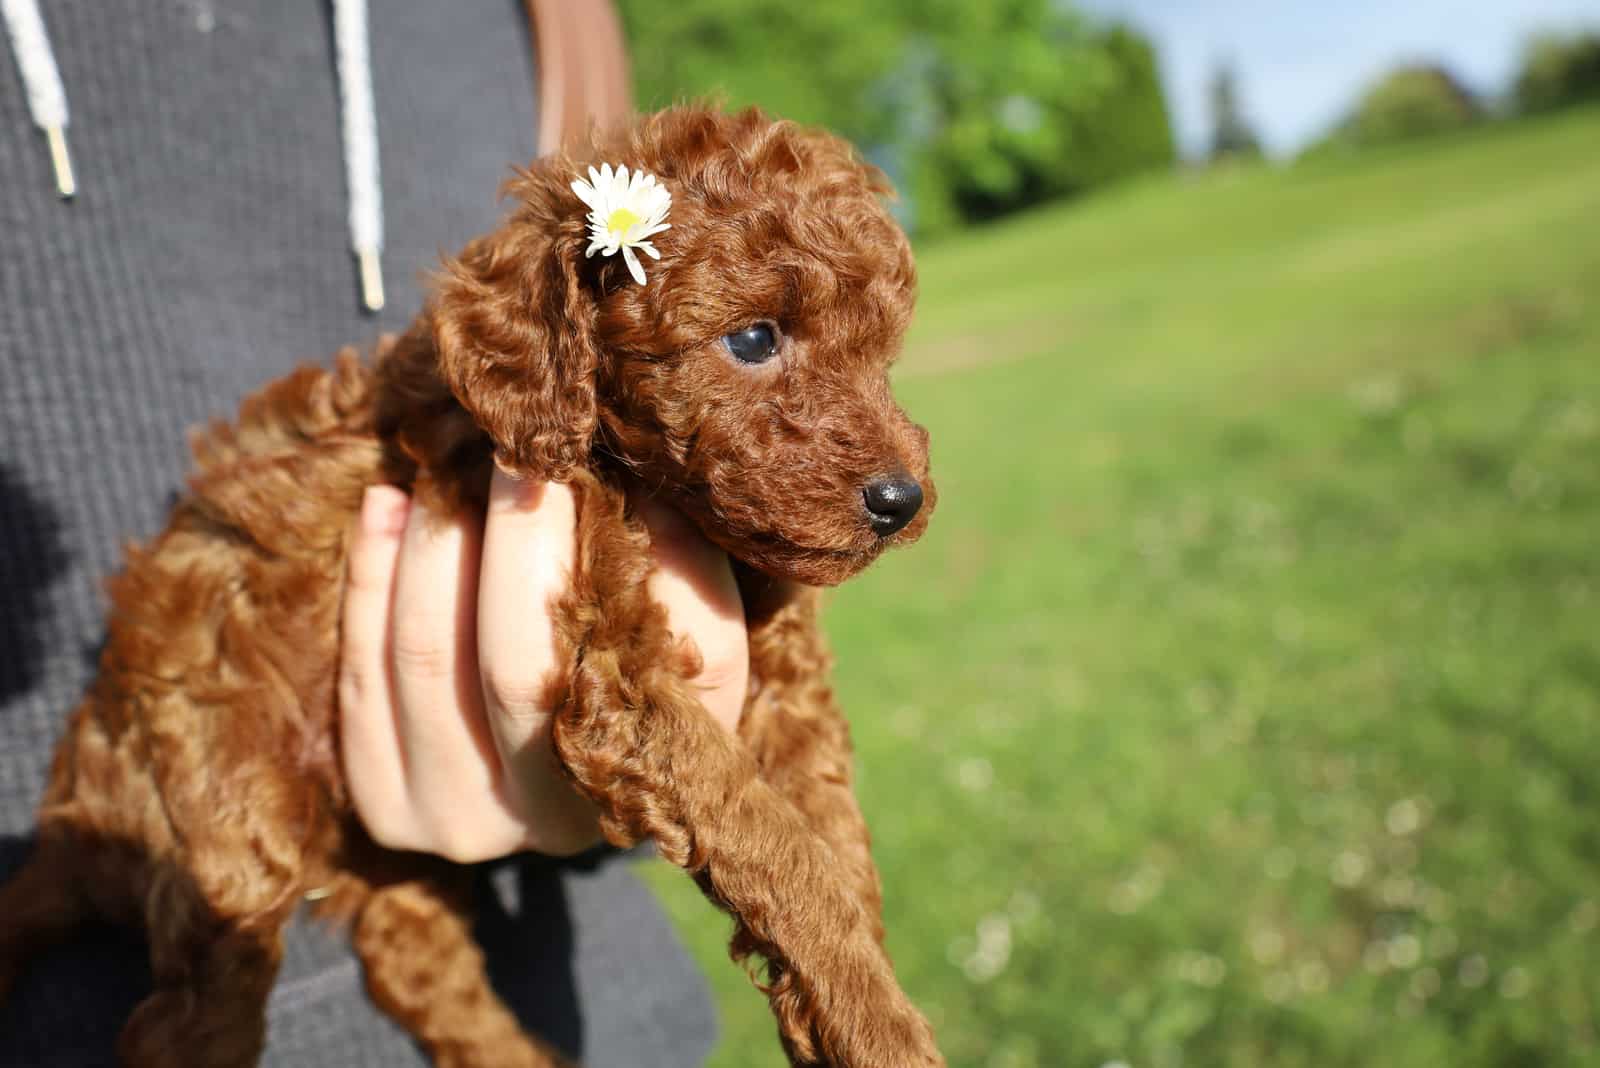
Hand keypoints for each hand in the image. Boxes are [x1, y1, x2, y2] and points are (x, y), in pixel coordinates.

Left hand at [338, 470, 747, 860]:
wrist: (555, 774)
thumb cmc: (640, 677)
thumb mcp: (690, 638)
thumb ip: (682, 569)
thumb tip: (639, 483)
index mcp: (651, 771)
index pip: (639, 658)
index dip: (609, 555)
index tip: (589, 460)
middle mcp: (552, 819)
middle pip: (517, 664)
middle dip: (514, 534)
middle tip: (515, 445)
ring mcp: (457, 821)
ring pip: (427, 656)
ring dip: (435, 544)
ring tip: (451, 466)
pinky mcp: (383, 804)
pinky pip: (362, 671)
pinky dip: (371, 575)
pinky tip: (388, 504)